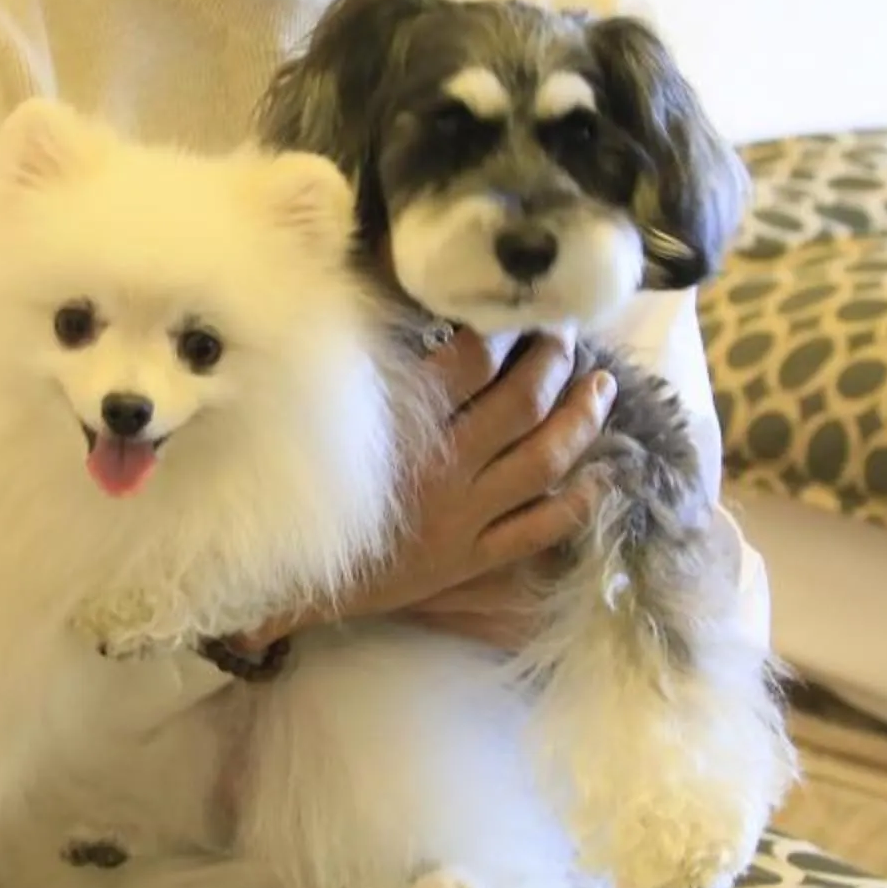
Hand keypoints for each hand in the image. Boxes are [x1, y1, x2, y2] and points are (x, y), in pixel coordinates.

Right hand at [254, 329, 614, 645]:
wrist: (285, 577)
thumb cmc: (302, 489)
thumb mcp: (327, 417)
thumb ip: (378, 375)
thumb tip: (430, 324)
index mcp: (401, 424)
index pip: (472, 359)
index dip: (504, 327)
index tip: (516, 310)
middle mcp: (441, 466)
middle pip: (521, 402)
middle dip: (553, 360)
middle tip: (566, 335)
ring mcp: (463, 515)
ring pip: (543, 459)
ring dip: (581, 418)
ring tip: (601, 387)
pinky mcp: (471, 559)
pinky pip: (538, 529)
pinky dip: (576, 502)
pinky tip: (599, 476)